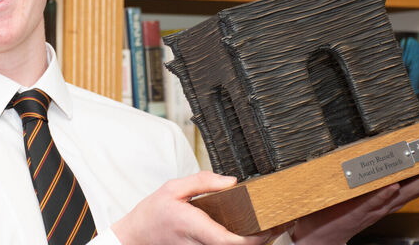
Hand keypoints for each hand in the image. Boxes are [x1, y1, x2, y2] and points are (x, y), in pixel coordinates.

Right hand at [112, 171, 288, 244]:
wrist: (135, 237)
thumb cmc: (152, 213)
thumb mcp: (172, 187)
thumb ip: (202, 181)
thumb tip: (232, 181)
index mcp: (194, 227)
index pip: (230, 240)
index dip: (255, 238)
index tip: (272, 226)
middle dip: (264, 238)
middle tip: (283, 221)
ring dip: (256, 241)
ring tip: (273, 224)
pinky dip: (243, 242)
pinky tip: (253, 230)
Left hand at [291, 155, 418, 244]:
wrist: (317, 236)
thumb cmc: (335, 211)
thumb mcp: (359, 190)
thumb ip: (371, 175)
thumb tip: (379, 152)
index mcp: (390, 195)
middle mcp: (389, 201)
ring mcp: (375, 206)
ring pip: (405, 191)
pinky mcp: (358, 209)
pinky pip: (373, 200)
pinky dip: (384, 194)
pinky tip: (395, 185)